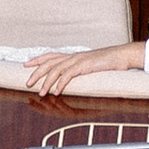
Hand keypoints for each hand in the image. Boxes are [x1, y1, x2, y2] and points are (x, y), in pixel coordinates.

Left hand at [19, 41, 137, 100]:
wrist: (122, 56)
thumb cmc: (109, 62)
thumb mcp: (91, 66)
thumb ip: (80, 71)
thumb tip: (72, 79)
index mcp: (73, 56)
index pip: (51, 56)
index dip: (37, 60)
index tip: (26, 64)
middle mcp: (73, 56)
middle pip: (49, 63)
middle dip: (36, 72)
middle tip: (27, 82)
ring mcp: (78, 60)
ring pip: (56, 69)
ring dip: (47, 82)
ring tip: (40, 93)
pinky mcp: (85, 65)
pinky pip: (68, 74)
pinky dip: (61, 83)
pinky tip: (56, 92)